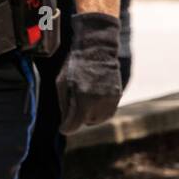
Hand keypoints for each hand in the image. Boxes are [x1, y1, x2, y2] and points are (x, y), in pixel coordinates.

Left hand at [57, 12, 121, 133]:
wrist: (96, 51)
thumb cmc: (74, 67)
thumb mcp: (61, 84)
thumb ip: (64, 105)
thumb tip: (65, 121)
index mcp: (83, 100)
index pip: (74, 125)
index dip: (66, 128)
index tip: (62, 128)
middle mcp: (98, 102)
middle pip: (87, 123)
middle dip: (78, 119)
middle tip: (72, 108)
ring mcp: (110, 99)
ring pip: (99, 119)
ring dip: (90, 117)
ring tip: (82, 104)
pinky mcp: (117, 95)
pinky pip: (109, 112)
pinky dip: (100, 111)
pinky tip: (92, 102)